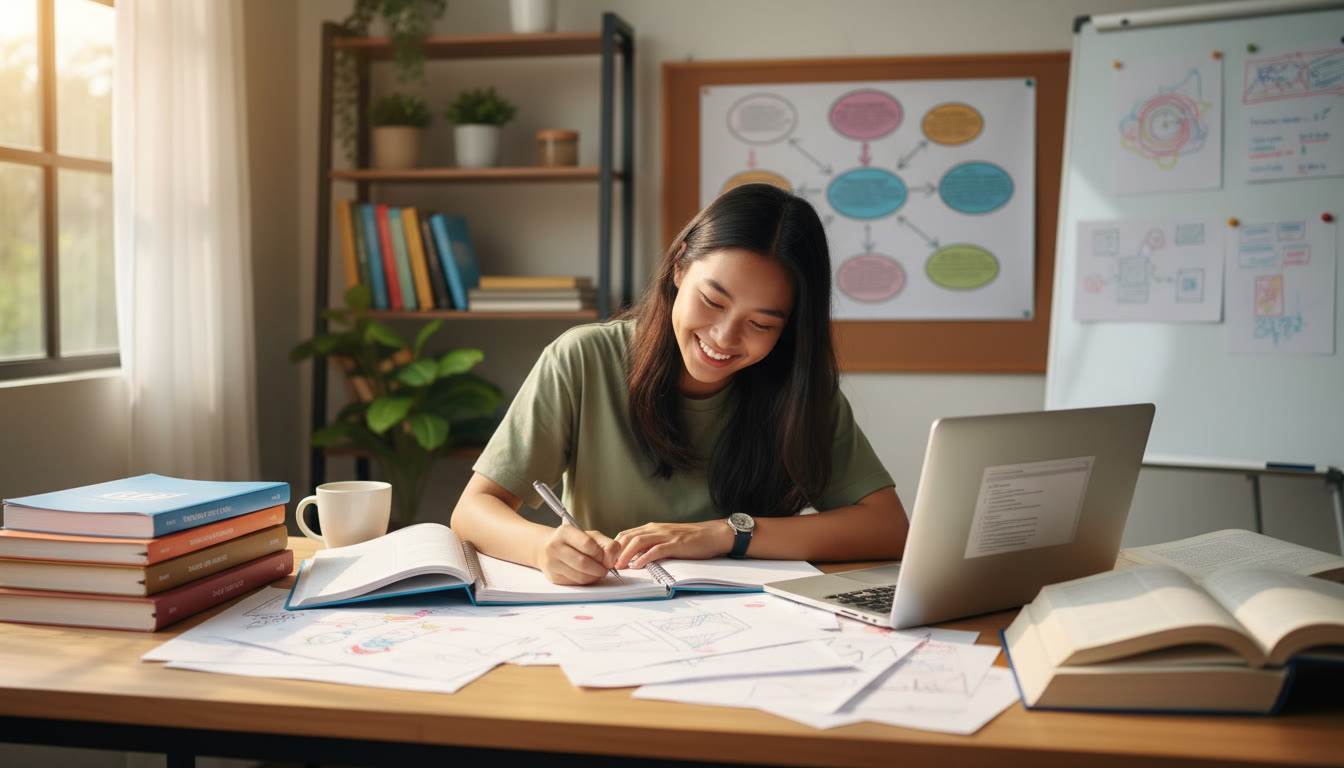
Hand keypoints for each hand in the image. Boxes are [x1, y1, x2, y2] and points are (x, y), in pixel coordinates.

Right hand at [536, 525, 620, 585]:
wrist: (548, 548)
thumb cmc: (574, 542)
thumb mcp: (591, 536)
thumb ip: (607, 544)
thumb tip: (611, 561)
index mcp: (565, 532)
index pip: (587, 544)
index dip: (600, 553)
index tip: (605, 557)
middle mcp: (554, 547)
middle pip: (583, 563)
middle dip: (599, 569)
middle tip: (605, 569)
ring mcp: (552, 563)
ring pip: (580, 576)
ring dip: (594, 577)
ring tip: (597, 572)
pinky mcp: (553, 577)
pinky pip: (575, 583)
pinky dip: (586, 581)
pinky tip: (587, 575)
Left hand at [613, 521, 733, 568]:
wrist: (712, 534)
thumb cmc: (690, 539)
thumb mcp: (666, 538)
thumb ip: (652, 544)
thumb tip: (634, 557)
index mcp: (652, 528)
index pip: (626, 535)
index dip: (614, 547)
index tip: (607, 560)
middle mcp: (656, 529)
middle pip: (628, 537)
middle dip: (615, 551)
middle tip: (608, 565)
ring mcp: (666, 536)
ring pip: (638, 542)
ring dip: (626, 555)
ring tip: (619, 566)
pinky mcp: (675, 544)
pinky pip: (656, 550)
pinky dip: (644, 558)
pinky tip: (637, 566)